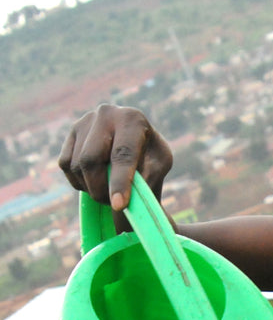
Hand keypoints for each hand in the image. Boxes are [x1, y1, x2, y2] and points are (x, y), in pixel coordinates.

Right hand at [58, 104, 172, 214]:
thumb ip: (146, 179)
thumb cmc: (151, 157)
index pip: (123, 154)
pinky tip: (96, 182)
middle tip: (114, 205)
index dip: (120, 182)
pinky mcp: (70, 133)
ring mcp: (84, 121)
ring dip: (92, 189)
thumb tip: (125, 199)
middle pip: (91, 160)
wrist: (136, 142)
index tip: (118, 205)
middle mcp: (105, 114)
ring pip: (77, 166)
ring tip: (110, 192)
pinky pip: (66, 166)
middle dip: (100, 190)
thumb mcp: (159, 166)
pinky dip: (80, 182)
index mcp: (132, 119)